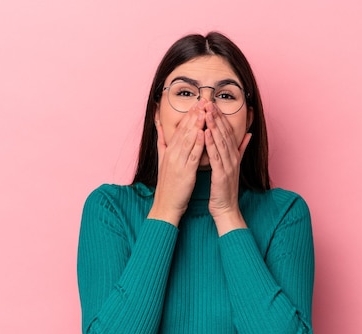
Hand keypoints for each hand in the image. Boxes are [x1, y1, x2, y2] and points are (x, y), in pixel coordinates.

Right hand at [148, 100, 206, 225]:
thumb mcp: (162, 160)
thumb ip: (161, 142)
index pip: (180, 129)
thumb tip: (157, 125)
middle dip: (193, 115)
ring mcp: (177, 162)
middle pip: (183, 131)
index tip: (196, 103)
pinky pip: (192, 155)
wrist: (166, 205)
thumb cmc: (168, 185)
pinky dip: (196, 143)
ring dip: (196, 124)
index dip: (188, 116)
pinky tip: (202, 133)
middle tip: (202, 101)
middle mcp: (172, 154)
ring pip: (188, 139)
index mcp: (169, 151)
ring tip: (203, 111)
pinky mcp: (184, 171)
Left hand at [204, 102, 251, 234]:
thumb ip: (240, 149)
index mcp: (233, 155)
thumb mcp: (233, 166)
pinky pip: (216, 156)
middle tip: (208, 101)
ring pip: (220, 141)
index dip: (220, 117)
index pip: (227, 132)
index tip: (213, 104)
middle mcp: (233, 158)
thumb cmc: (225, 189)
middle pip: (224, 133)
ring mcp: (228, 165)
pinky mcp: (222, 174)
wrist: (226, 209)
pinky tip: (205, 133)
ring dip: (213, 125)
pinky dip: (210, 143)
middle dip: (216, 117)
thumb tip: (249, 134)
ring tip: (206, 112)